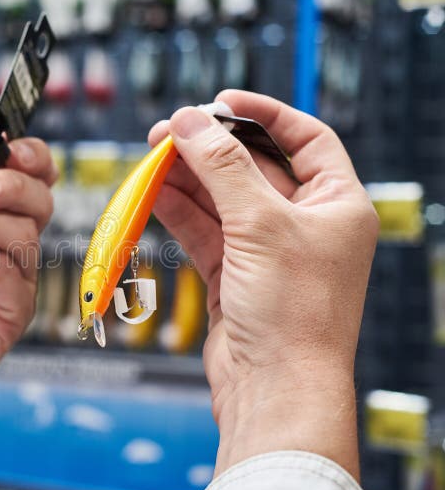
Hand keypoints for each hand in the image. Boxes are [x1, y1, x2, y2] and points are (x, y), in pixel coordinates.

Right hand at [148, 91, 378, 478]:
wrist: (275, 389)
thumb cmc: (293, 313)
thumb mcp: (261, 224)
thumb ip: (223, 166)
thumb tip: (190, 120)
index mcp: (337, 205)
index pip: (305, 137)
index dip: (264, 113)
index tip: (220, 100)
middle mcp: (305, 225)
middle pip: (253, 167)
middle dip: (210, 148)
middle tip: (168, 131)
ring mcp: (267, 251)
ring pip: (222, 199)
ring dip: (187, 177)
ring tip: (151, 157)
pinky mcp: (235, 276)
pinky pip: (204, 231)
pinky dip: (179, 211)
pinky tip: (154, 191)